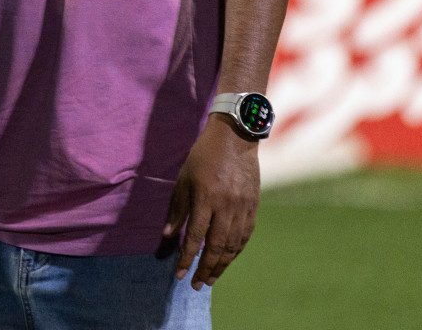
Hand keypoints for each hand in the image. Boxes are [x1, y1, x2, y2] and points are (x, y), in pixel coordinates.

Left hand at [163, 116, 259, 289]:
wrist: (235, 138)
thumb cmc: (203, 156)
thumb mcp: (183, 179)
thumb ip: (177, 210)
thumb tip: (168, 237)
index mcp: (205, 198)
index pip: (195, 238)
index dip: (187, 258)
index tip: (179, 274)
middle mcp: (226, 206)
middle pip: (216, 247)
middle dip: (205, 269)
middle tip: (197, 285)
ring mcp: (242, 208)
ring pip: (233, 246)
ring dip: (222, 266)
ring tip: (211, 278)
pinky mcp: (253, 206)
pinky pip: (245, 236)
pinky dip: (236, 251)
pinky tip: (228, 259)